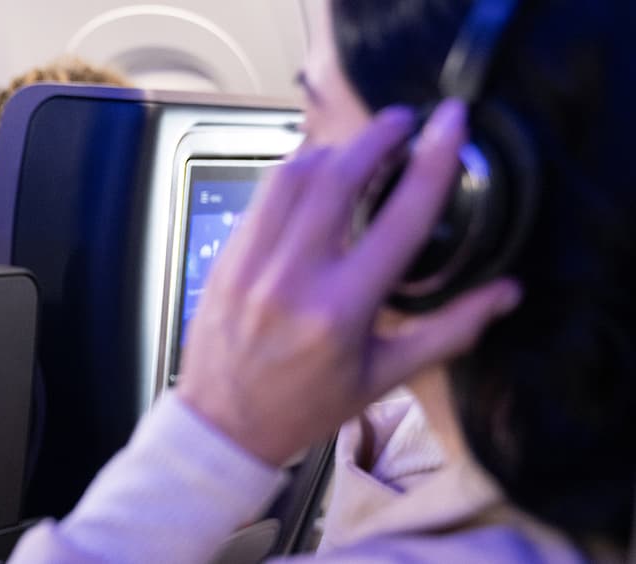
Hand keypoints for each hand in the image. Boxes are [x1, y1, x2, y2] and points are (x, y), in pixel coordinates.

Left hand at [176, 100, 520, 465]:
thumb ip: (449, 329)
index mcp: (341, 310)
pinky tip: (312, 177)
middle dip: (375, 138)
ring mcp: (251, 263)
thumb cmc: (306, 405)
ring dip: (330, 151)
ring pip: (291, 178)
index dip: (430, 162)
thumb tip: (506, 291)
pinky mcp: (224, 258)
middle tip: (402, 122)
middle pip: (338, 179)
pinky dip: (291, 177)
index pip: (399, 219)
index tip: (448, 123)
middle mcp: (293, 278)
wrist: (223, 425)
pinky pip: (260, 198)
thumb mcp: (385, 376)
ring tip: (358, 148)